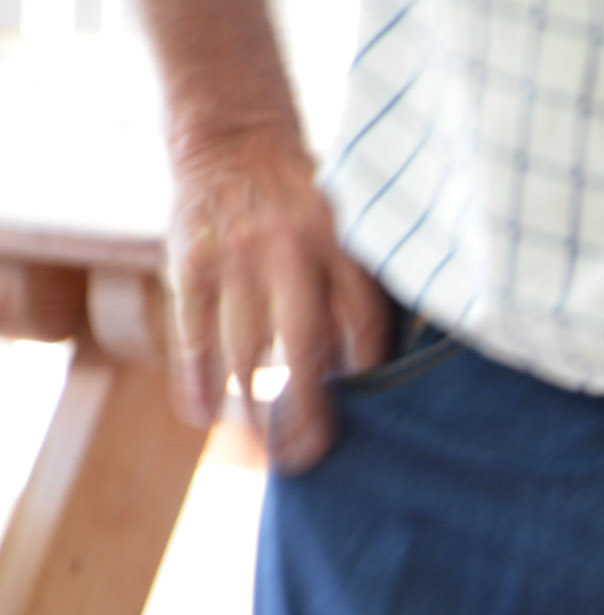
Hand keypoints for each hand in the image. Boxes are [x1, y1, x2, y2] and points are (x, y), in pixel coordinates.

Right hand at [163, 124, 387, 471]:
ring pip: (244, 347)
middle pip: (306, 346)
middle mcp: (293, 253)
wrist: (237, 136)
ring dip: (249, 405)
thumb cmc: (308, 204)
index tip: (368, 418)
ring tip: (259, 444)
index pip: (366, 327)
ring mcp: (238, 258)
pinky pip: (192, 331)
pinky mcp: (192, 261)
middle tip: (307, 456)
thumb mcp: (352, 228)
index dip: (366, 376)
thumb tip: (377, 368)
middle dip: (307, 410)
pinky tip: (202, 414)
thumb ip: (365, 287)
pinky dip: (196, 378)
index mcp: (345, 247)